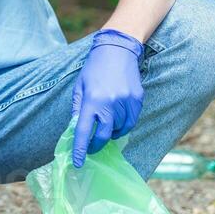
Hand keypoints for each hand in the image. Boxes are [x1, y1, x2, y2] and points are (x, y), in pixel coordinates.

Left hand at [70, 29, 144, 166]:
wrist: (118, 50)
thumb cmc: (94, 69)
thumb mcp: (80, 87)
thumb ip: (78, 109)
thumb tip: (77, 130)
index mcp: (92, 100)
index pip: (84, 131)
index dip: (81, 149)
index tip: (78, 163)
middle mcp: (110, 104)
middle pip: (103, 136)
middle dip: (96, 145)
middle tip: (92, 147)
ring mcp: (126, 103)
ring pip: (118, 129)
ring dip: (110, 130)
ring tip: (105, 118)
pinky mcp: (137, 100)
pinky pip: (130, 121)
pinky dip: (122, 124)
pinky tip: (117, 117)